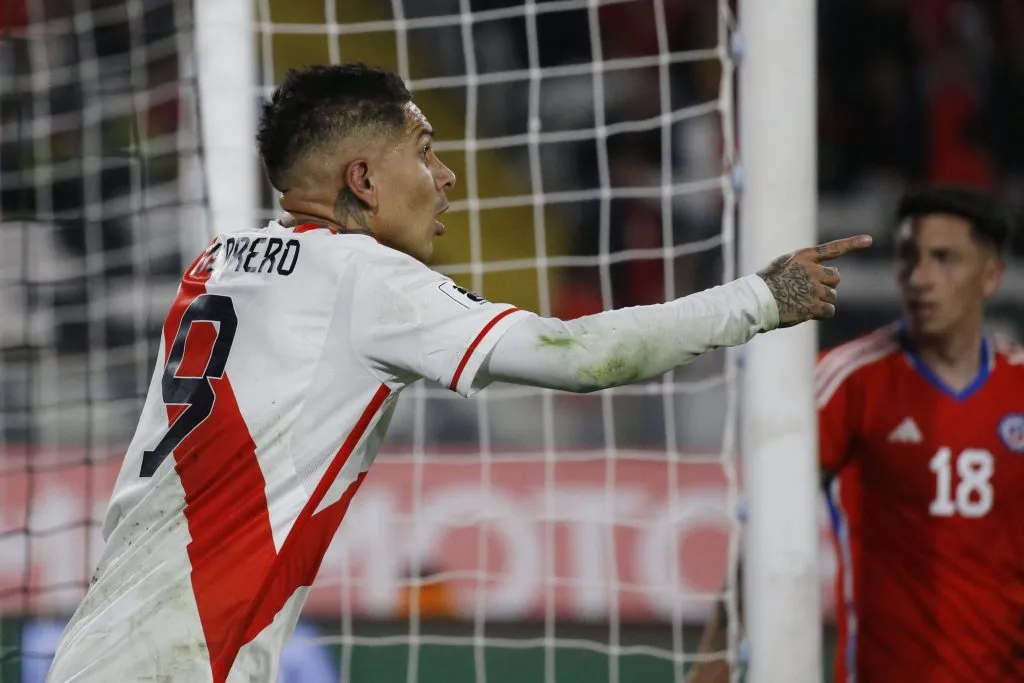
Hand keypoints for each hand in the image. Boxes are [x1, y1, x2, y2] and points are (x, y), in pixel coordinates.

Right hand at [757, 235, 872, 327]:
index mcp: (803, 257)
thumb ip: (803, 267)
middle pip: (835, 279)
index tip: (869, 240)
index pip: (832, 249)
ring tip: (800, 303)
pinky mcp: (814, 305)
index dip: (853, 244)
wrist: (754, 301)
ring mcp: (814, 288)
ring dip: (821, 302)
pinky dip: (821, 314)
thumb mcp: (782, 267)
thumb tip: (826, 278)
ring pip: (832, 296)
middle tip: (808, 293)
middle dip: (827, 286)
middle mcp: (812, 270)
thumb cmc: (764, 286)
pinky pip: (829, 311)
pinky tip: (805, 313)